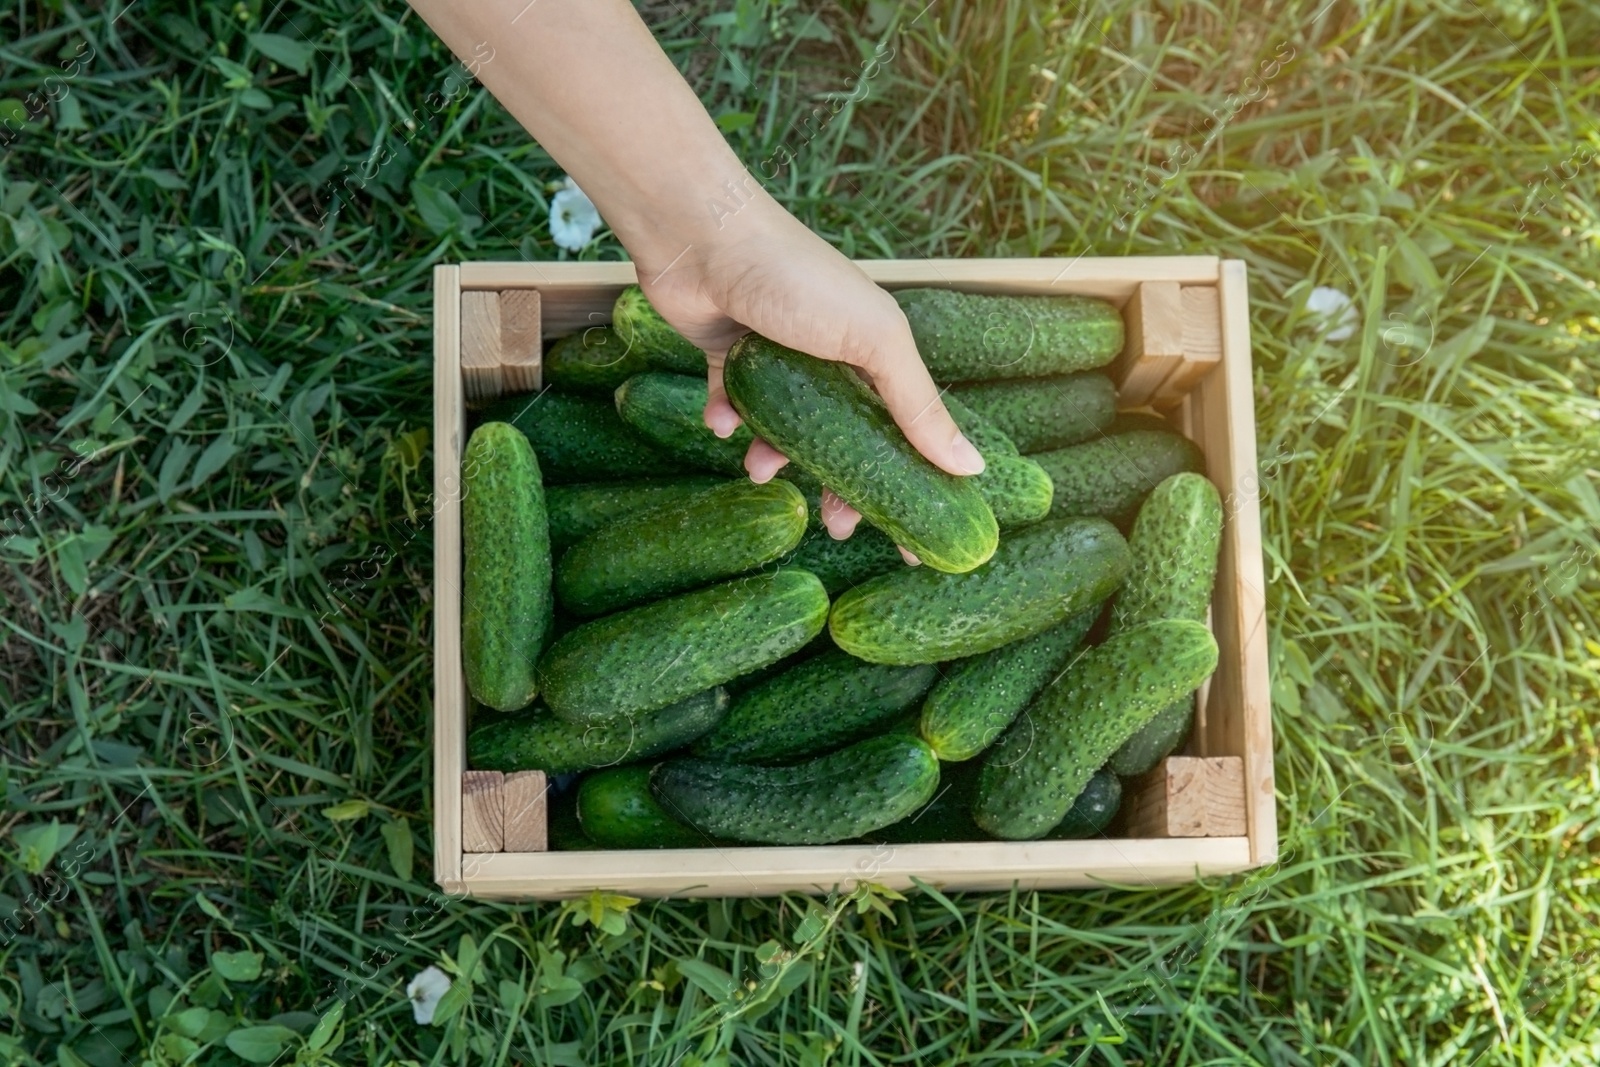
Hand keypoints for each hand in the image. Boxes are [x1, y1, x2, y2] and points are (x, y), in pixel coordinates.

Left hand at [633, 194, 984, 556]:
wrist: (705, 237)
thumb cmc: (798, 281)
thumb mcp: (873, 343)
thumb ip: (917, 406)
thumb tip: (970, 468)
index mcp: (877, 353)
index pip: (907, 430)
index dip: (913, 485)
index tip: (914, 542)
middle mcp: (833, 357)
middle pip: (846, 441)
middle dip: (841, 487)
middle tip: (837, 527)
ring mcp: (779, 358)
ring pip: (786, 431)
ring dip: (774, 456)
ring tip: (760, 469)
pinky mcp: (728, 356)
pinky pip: (733, 405)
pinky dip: (726, 418)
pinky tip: (720, 420)